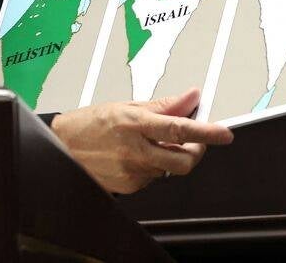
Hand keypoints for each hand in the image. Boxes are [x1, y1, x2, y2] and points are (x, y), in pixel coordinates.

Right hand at [50, 88, 233, 193]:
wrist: (61, 147)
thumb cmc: (88, 124)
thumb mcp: (125, 105)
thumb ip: (162, 105)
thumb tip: (190, 98)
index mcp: (134, 124)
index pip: (179, 129)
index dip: (206, 132)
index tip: (224, 133)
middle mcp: (135, 150)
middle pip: (183, 160)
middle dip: (197, 152)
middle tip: (196, 141)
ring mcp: (132, 172)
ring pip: (168, 169)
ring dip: (170, 156)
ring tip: (150, 143)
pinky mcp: (129, 187)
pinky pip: (153, 178)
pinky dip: (152, 166)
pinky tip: (136, 155)